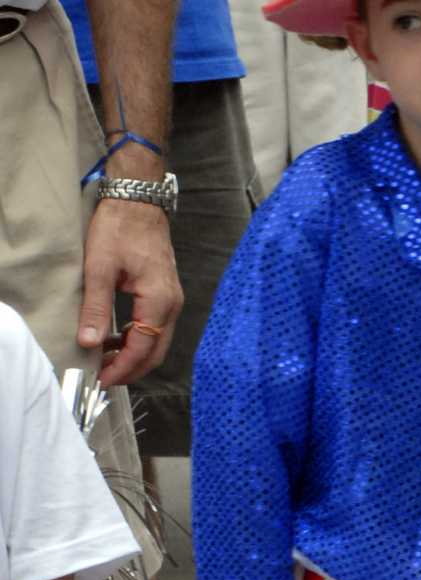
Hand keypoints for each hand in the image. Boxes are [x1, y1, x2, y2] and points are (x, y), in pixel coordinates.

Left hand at [79, 198, 182, 384]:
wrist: (138, 200)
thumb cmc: (121, 227)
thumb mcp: (100, 267)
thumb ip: (96, 308)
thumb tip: (90, 342)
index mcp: (158, 302)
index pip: (142, 349)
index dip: (122, 368)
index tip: (101, 379)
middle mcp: (171, 305)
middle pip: (155, 352)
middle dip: (130, 369)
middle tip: (103, 377)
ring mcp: (172, 300)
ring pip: (156, 342)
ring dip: (133, 355)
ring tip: (105, 359)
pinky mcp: (166, 294)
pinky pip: (155, 327)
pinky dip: (137, 339)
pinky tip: (116, 337)